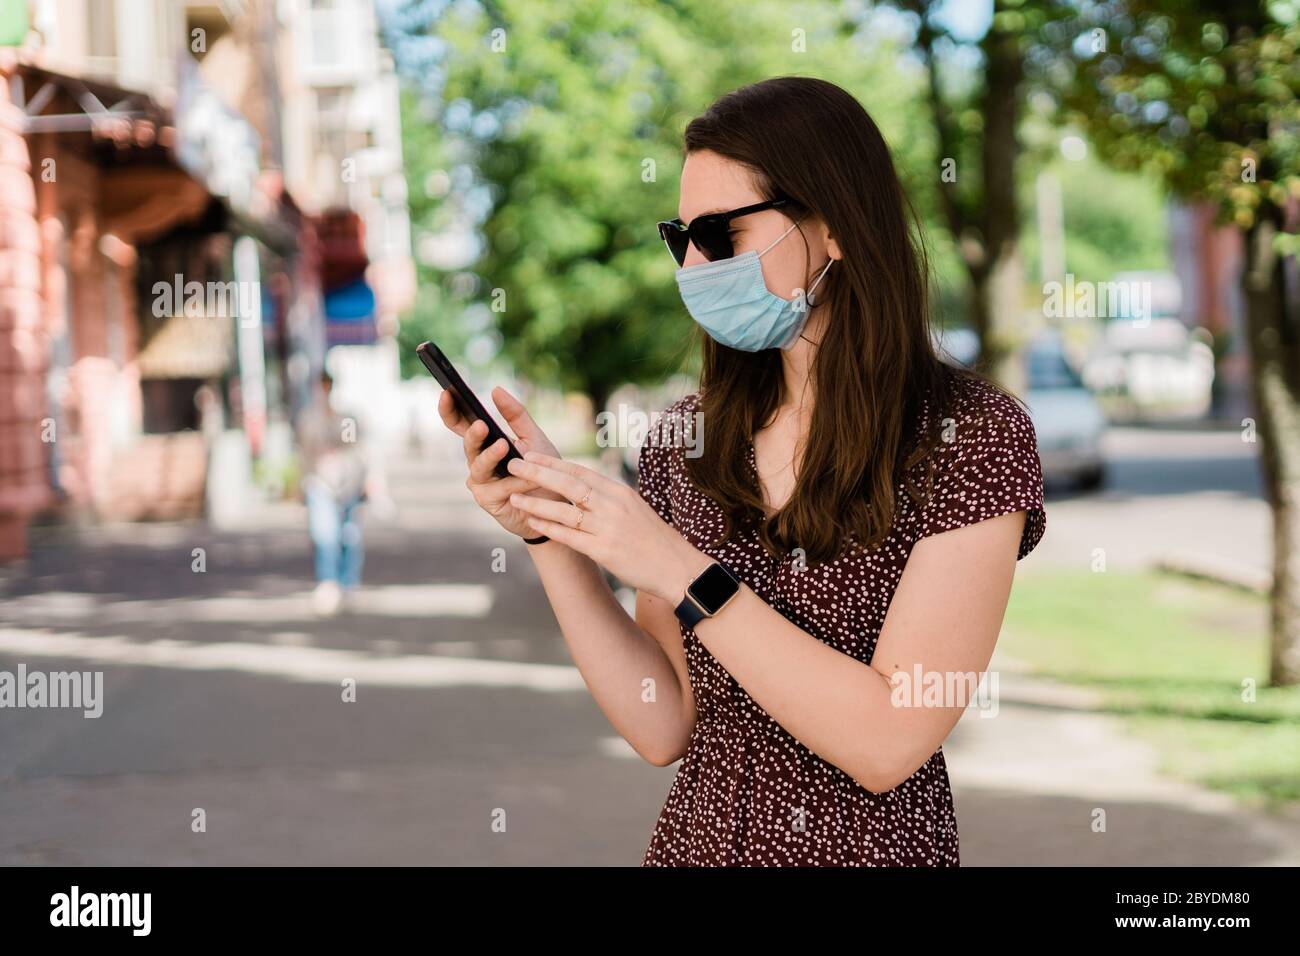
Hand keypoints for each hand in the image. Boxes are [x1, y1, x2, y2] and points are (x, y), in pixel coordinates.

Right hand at [437, 386, 566, 538]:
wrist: (556, 504)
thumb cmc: (542, 470)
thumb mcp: (533, 437)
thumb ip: (516, 415)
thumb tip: (495, 389)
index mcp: (484, 443)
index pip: (460, 424)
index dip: (450, 409)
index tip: (446, 392)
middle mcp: (477, 462)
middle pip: (468, 445)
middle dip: (473, 434)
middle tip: (481, 424)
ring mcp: (480, 482)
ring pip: (479, 467)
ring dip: (492, 457)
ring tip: (504, 446)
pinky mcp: (488, 501)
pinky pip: (500, 489)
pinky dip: (516, 482)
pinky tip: (529, 477)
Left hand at [504, 450, 709, 602]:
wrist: (677, 567)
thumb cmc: (655, 540)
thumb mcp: (634, 509)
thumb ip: (609, 499)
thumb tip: (583, 490)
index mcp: (619, 492)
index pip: (580, 471)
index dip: (552, 463)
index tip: (530, 455)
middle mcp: (613, 505)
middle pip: (569, 484)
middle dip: (538, 473)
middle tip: (513, 464)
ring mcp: (608, 528)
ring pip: (564, 510)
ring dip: (536, 502)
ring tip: (513, 495)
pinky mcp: (604, 551)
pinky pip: (569, 536)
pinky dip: (548, 527)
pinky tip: (531, 521)